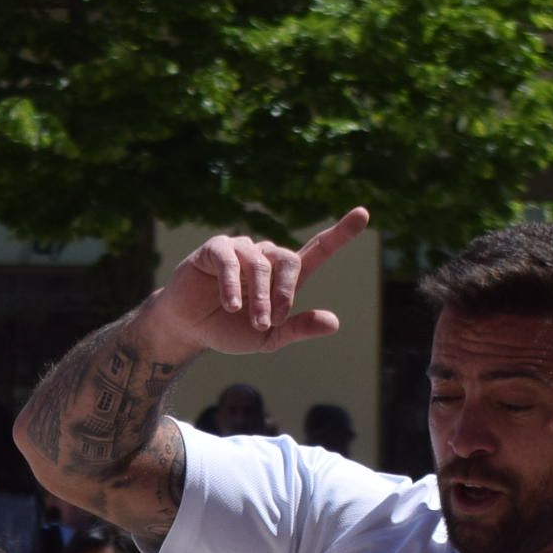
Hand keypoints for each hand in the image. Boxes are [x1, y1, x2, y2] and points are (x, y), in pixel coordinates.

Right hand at [139, 210, 369, 359]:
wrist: (189, 330)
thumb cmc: (228, 330)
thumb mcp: (268, 338)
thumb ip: (298, 328)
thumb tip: (334, 322)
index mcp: (283, 275)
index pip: (317, 249)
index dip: (340, 232)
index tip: (363, 214)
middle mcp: (265, 256)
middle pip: (290, 260)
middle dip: (286, 293)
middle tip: (273, 320)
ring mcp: (241, 249)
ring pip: (262, 263)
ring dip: (260, 296)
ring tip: (252, 320)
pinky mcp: (215, 249)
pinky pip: (231, 260)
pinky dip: (233, 285)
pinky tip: (231, 304)